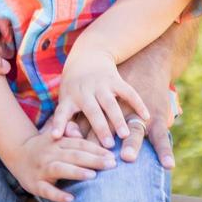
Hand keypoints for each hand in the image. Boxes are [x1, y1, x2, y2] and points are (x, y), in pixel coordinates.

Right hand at [0, 131, 115, 201]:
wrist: (16, 154)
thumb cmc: (44, 147)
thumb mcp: (54, 136)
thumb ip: (69, 132)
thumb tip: (79, 130)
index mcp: (57, 142)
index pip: (79, 144)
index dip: (96, 149)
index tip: (112, 154)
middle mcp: (49, 154)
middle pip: (73, 155)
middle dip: (93, 160)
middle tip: (111, 164)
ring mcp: (41, 169)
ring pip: (60, 169)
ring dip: (76, 172)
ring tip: (92, 176)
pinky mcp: (35, 184)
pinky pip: (46, 190)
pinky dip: (58, 195)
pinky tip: (70, 199)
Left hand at [66, 50, 177, 167]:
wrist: (87, 56)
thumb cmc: (75, 88)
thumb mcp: (67, 100)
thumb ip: (67, 121)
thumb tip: (61, 141)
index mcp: (70, 98)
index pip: (62, 112)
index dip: (58, 124)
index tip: (55, 136)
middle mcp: (84, 91)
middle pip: (92, 110)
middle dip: (99, 128)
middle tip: (107, 145)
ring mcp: (101, 85)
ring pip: (110, 103)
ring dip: (117, 118)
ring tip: (125, 135)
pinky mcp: (116, 80)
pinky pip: (128, 92)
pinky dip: (137, 103)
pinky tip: (146, 116)